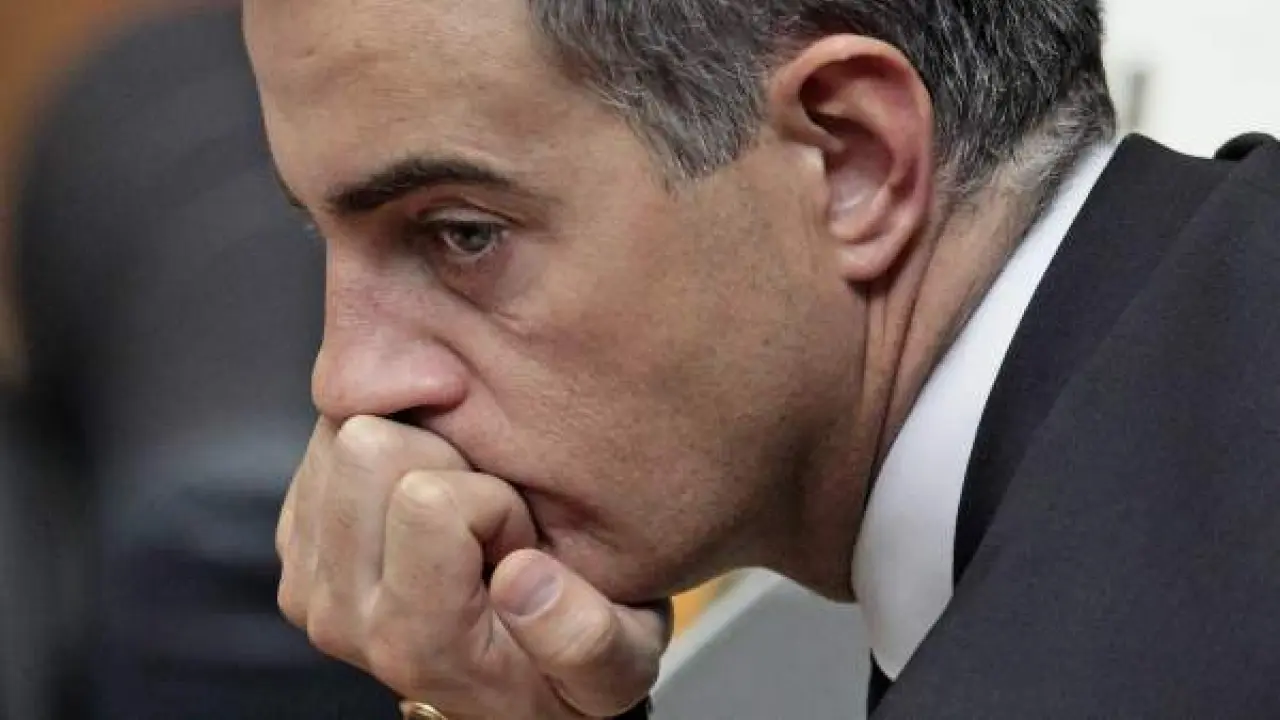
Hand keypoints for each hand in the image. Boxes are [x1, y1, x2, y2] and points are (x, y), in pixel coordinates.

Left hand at [277, 416, 668, 718]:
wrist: (505, 694)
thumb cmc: (567, 668)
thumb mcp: (619, 667)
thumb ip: (586, 637)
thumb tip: (522, 574)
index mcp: (414, 642)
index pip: (426, 499)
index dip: (492, 499)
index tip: (520, 540)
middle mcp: (341, 617)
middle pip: (366, 449)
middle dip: (444, 459)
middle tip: (487, 513)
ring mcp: (307, 583)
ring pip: (338, 433)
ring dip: (413, 449)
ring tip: (458, 507)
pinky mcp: (298, 547)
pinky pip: (327, 441)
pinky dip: (388, 450)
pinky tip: (428, 497)